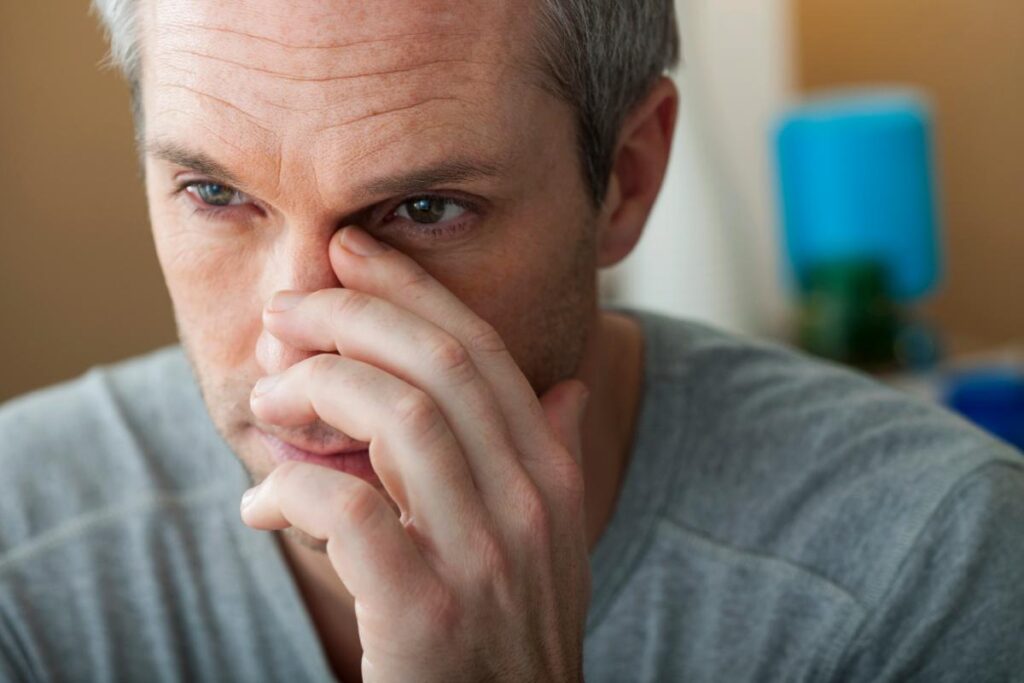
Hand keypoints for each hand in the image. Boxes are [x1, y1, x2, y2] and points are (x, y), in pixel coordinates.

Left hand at [241, 226, 591, 681]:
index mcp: (552, 477)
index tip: (351, 251)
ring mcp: (483, 559)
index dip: (412, 290)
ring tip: (268, 401)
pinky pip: (349, 513)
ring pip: (397, 418)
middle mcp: (529, 505)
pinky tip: (268, 503)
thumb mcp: (555, 546)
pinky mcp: (426, 616)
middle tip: (286, 311)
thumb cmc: (510, 636)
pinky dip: (295, 490)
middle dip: (351, 316)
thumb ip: (556, 461)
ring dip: (316, 391)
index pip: (481, 351)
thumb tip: (564, 388)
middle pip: (440, 364)